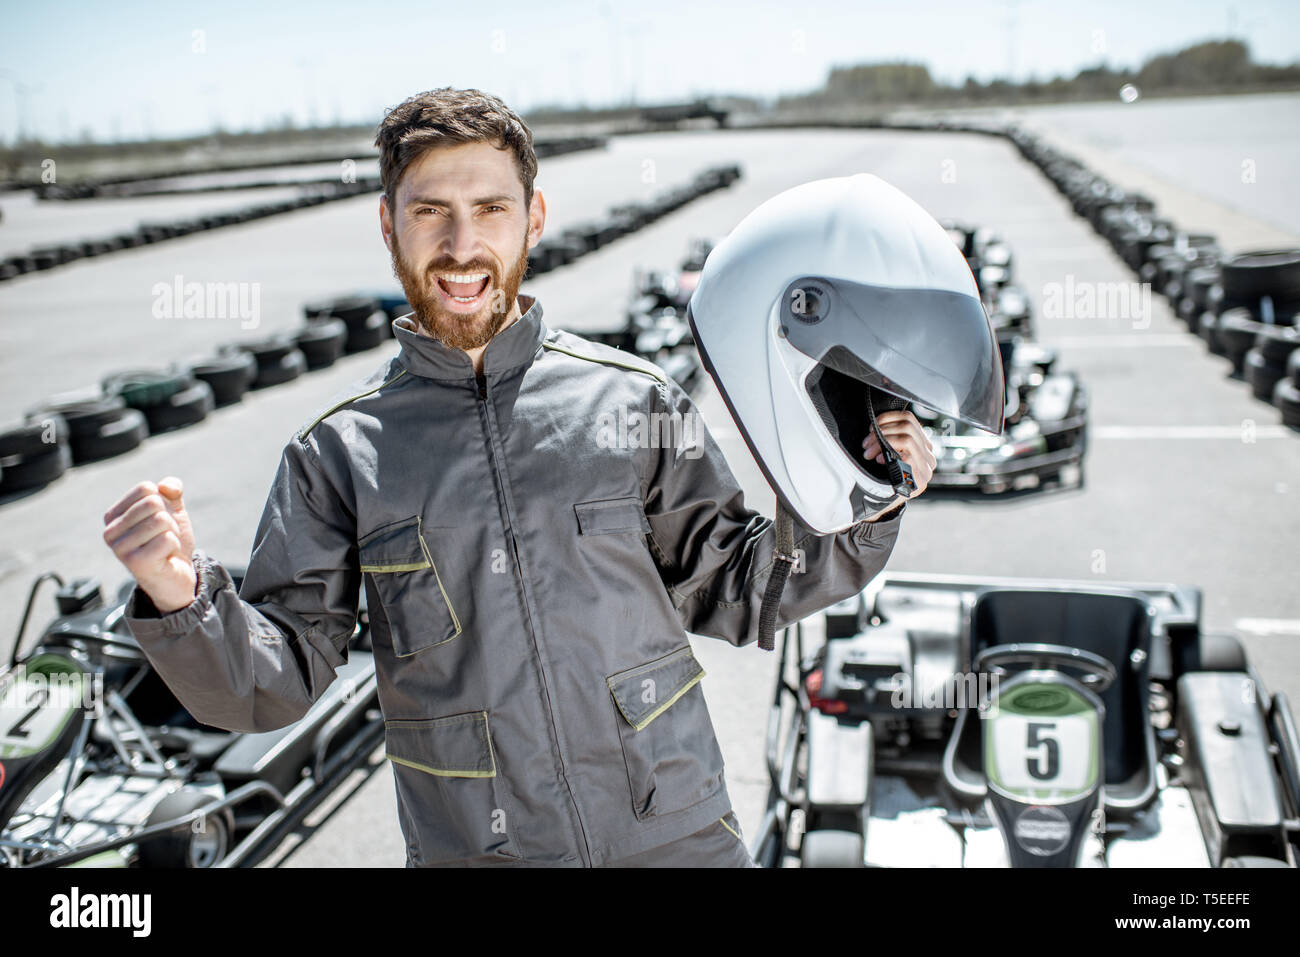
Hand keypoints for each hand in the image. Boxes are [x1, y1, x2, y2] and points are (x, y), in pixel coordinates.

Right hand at [103, 476, 197, 613]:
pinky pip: (167, 539)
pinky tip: (166, 557)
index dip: (163, 502)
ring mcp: (120, 549)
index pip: (145, 488)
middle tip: (164, 536)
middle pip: (153, 503)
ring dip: (173, 533)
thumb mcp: (173, 510)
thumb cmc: (169, 541)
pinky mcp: (136, 563)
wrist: (177, 575)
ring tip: (164, 547)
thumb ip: (171, 490)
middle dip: (169, 518)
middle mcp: (110, 532)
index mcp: (112, 516)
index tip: (160, 521)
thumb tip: (165, 486)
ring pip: (161, 520)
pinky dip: (175, 546)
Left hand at [861, 411, 936, 508]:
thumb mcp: (887, 452)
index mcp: (921, 445)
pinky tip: (880, 460)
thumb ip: (889, 438)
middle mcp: (928, 455)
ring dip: (883, 442)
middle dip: (882, 432)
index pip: (909, 419)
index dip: (888, 418)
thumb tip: (876, 424)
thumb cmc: (882, 476)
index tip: (871, 427)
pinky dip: (890, 454)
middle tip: (866, 443)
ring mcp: (927, 468)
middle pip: (907, 427)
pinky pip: (908, 456)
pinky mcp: (921, 479)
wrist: (882, 503)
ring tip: (869, 452)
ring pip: (907, 439)